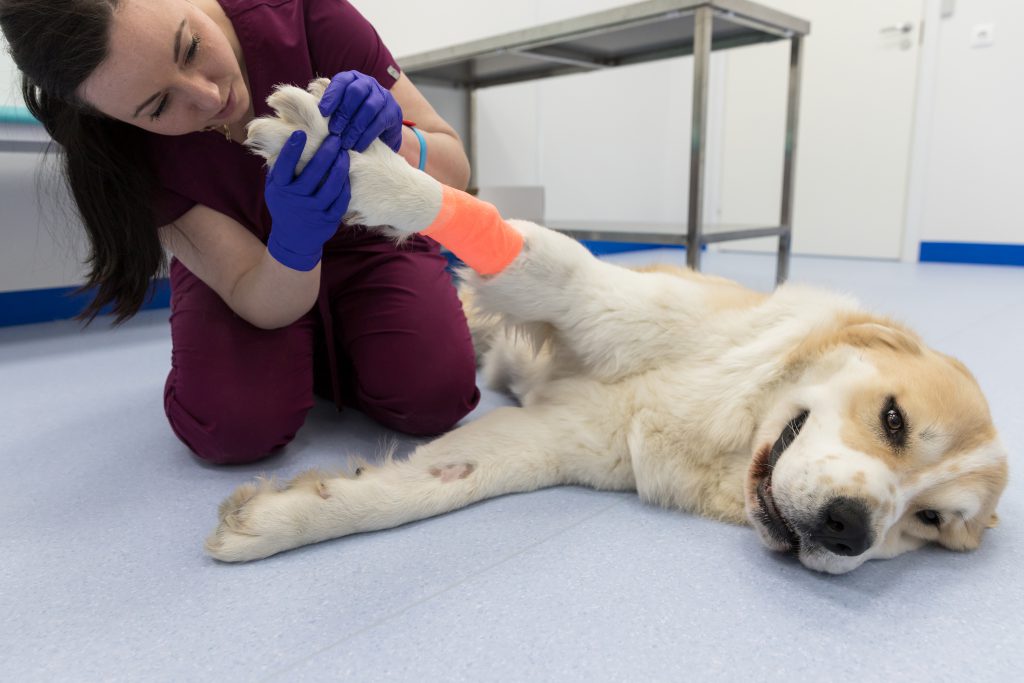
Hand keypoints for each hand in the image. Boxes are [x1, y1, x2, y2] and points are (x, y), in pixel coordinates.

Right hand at [264, 131, 350, 270]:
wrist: (293, 239)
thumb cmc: (284, 205)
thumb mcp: (274, 188)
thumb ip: (278, 168)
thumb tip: (281, 138)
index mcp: (281, 190)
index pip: (284, 167)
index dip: (291, 150)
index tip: (300, 133)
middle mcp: (296, 200)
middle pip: (312, 174)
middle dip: (325, 153)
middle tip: (335, 138)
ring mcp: (313, 211)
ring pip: (330, 187)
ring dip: (339, 168)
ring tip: (345, 153)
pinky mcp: (328, 220)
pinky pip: (340, 201)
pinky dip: (345, 187)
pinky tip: (348, 174)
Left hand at [317, 71, 402, 152]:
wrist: (381, 134)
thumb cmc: (353, 121)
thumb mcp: (340, 112)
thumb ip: (329, 109)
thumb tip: (309, 113)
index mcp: (352, 79)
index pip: (341, 81)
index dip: (331, 96)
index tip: (322, 113)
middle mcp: (369, 83)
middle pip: (356, 92)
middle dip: (343, 112)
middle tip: (334, 131)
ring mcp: (384, 96)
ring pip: (369, 107)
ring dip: (355, 127)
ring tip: (345, 142)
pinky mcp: (394, 112)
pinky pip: (380, 122)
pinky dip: (367, 136)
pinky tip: (358, 146)